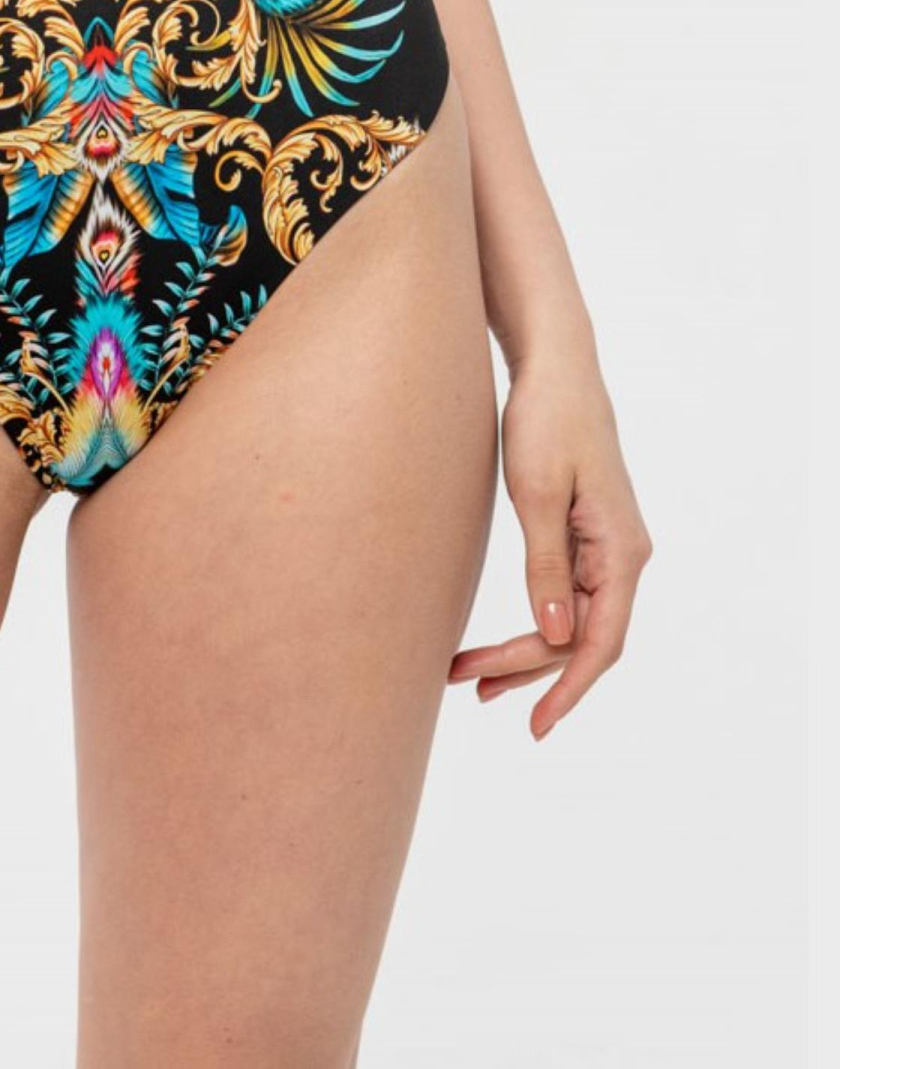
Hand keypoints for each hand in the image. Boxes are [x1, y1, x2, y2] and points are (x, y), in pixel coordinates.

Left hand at [448, 343, 652, 738]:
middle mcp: (623, 555)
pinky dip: (537, 619)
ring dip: (528, 651)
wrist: (555, 365)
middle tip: (468, 685)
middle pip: (583, 637)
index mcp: (621, 550)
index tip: (537, 726)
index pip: (602, 642)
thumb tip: (558, 636)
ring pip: (574, 620)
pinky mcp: (586, 533)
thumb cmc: (546, 418)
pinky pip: (568, 594)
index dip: (569, 689)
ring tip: (473, 677)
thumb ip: (547, 567)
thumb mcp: (536, 492)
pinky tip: (506, 638)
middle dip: (528, 669)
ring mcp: (607, 545)